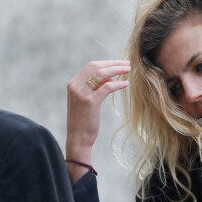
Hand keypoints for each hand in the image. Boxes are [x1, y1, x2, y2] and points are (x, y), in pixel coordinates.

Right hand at [66, 60, 130, 181]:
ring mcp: (81, 93)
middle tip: (127, 64)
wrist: (77, 138)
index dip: (107, 63)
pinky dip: (117, 84)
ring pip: (102, 73)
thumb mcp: (86, 101)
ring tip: (128, 70)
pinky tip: (125, 84)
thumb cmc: (84, 121)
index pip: (91, 66)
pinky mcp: (90, 101)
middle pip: (96, 66)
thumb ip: (95, 88)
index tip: (119, 63)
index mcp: (73, 84)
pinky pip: (107, 87)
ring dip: (117, 70)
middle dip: (113, 63)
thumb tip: (110, 78)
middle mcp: (75, 86)